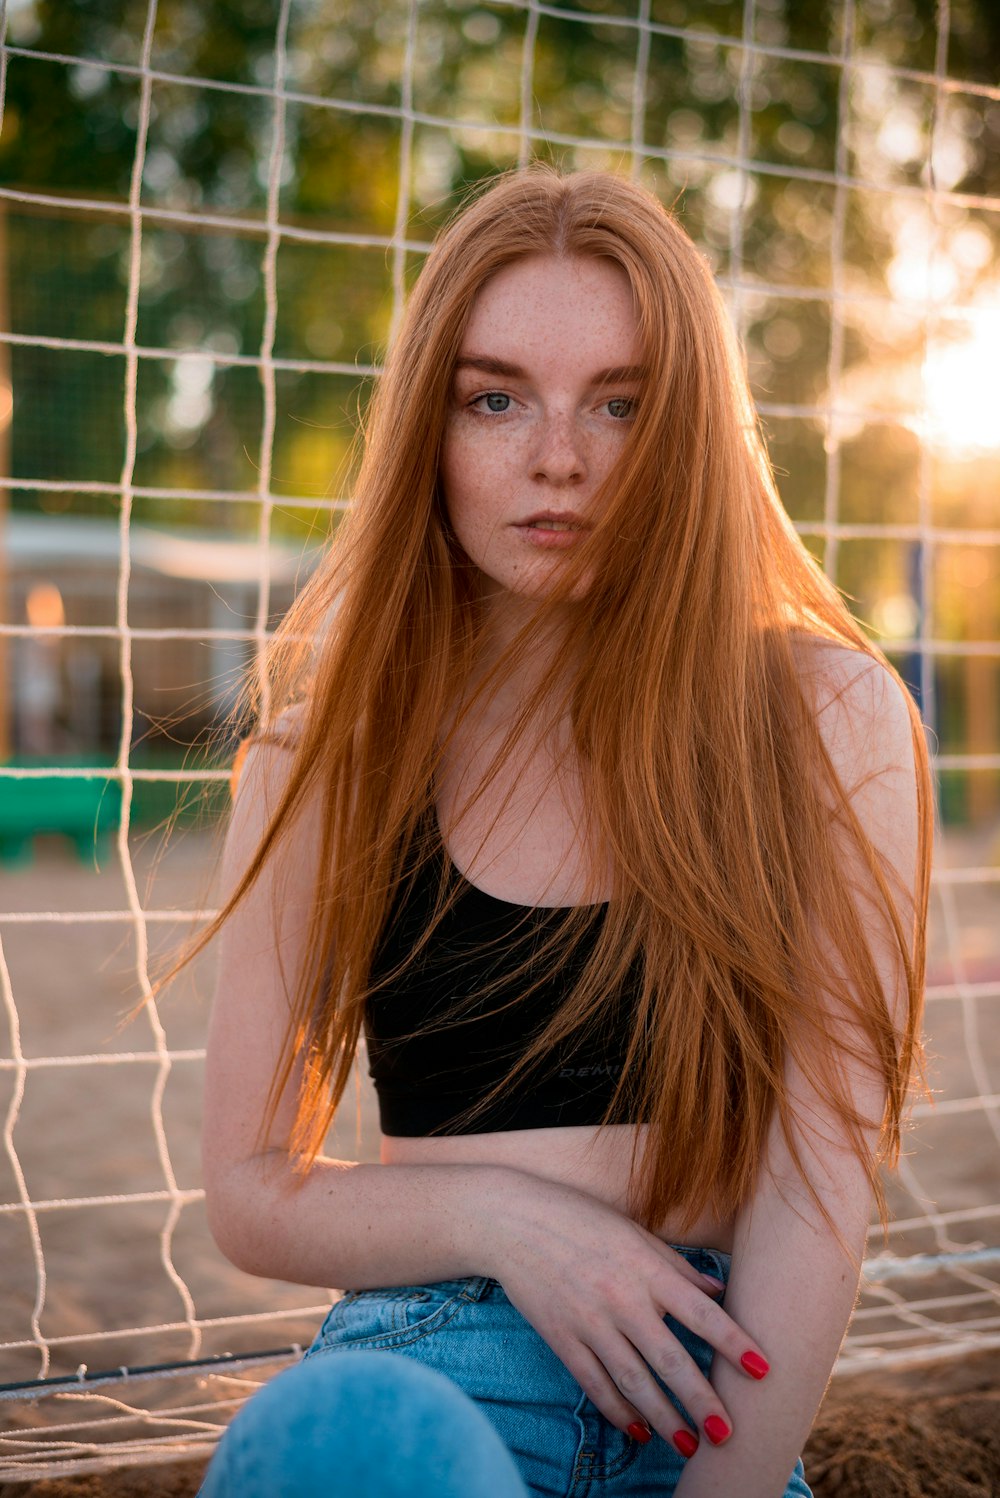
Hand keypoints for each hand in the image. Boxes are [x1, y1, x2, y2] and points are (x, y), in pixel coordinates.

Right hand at [482, 1171, 769, 1455]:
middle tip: (728, 1434)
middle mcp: (621, 1299)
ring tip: (688, 1446)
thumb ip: (676, 1267)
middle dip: (701, 1400)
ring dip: (664, 1417)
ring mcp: (589, 1322)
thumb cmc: (581, 1219)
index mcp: (645, 1268)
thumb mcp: (634, 1233)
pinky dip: (617, 1410)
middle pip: (669, 1359)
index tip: (762, 1369)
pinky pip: (594, 1383)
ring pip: (633, 1381)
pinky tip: (639, 1430)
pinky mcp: (561, 1338)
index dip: (732, 1342)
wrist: (513, 1221)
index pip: (700, 1312)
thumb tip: (717, 1294)